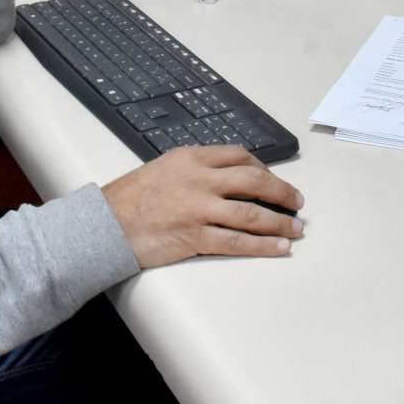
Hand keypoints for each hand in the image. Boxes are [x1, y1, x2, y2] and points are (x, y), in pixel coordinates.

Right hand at [103, 146, 304, 268]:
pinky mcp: (194, 237)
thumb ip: (196, 169)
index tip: (274, 180)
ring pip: (251, 213)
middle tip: (297, 202)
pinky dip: (262, 245)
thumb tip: (229, 177)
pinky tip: (278, 248)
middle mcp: (198, 180)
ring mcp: (198, 209)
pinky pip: (237, 242)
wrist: (106, 224)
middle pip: (254, 180)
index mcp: (191, 158)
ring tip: (295, 229)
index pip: (239, 156)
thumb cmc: (132, 198)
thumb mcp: (165, 167)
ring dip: (279, 222)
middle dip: (281, 192)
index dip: (264, 168)